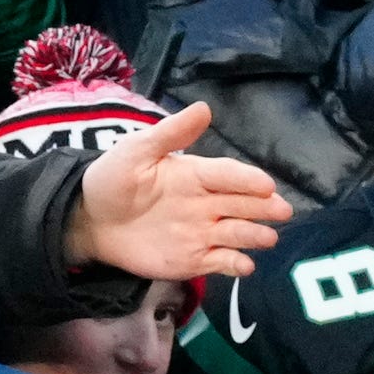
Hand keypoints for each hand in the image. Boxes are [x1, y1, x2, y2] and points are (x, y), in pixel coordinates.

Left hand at [72, 101, 289, 279]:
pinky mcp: (193, 259)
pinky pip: (220, 262)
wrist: (90, 221)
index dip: (247, 179)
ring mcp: (202, 232)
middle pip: (242, 204)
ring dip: (254, 235)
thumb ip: (170, 133)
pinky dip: (235, 264)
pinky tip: (245, 265)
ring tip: (269, 238)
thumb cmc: (114, 180)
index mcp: (196, 174)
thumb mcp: (137, 151)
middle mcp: (206, 203)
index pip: (228, 175)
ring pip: (237, 233)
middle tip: (283, 210)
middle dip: (264, 207)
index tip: (266, 184)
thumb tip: (204, 108)